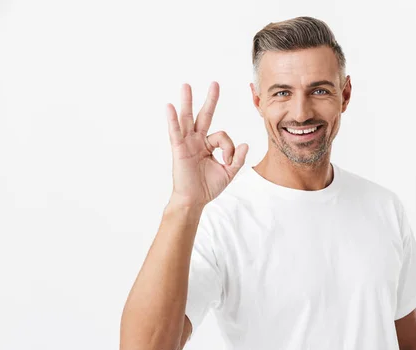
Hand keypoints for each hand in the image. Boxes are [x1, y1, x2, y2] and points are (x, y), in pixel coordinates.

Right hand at [166, 82, 248, 207]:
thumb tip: (246, 144)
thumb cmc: (208, 187)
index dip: (229, 147)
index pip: (223, 136)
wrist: (194, 200)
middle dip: (210, 100)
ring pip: (188, 119)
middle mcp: (197, 141)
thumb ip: (238, 159)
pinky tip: (169, 107)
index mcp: (208, 145)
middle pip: (204, 116)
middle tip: (215, 83)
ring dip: (187, 102)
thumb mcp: (229, 172)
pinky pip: (175, 132)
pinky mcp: (179, 150)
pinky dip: (172, 120)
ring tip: (186, 85)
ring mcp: (187, 143)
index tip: (228, 161)